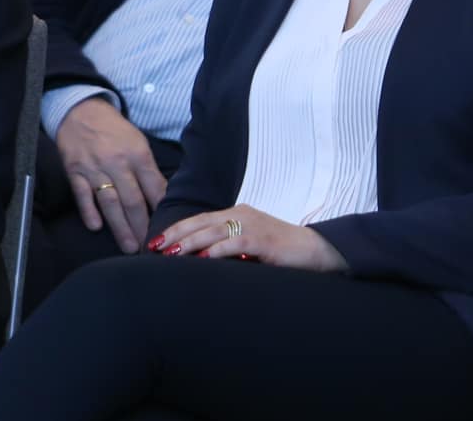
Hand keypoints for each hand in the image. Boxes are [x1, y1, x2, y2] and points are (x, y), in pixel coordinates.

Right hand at [56, 96, 167, 253]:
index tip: (168, 230)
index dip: (162, 211)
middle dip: (142, 228)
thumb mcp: (138, 143)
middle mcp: (116, 163)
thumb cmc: (114, 130)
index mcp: (137, 155)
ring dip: (120, 227)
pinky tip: (96, 227)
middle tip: (149, 249)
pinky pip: (82, 195)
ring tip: (129, 247)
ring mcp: (94, 168)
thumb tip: (162, 198)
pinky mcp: (74, 171)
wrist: (80, 110)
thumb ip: (148, 170)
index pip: (154, 189)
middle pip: (133, 201)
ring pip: (110, 203)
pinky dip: (89, 211)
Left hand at [152, 203, 347, 270]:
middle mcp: (241, 215)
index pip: (199, 220)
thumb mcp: (250, 244)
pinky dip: (216, 250)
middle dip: (176, 234)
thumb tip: (199, 258)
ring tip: (171, 252)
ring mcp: (252, 225)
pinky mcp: (263, 239)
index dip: (177, 229)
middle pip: (200, 222)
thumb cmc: (282, 251)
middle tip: (154, 246)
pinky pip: (234, 243)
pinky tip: (201, 258)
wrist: (318, 251)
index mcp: (237, 214)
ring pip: (213, 231)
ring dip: (190, 242)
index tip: (157, 241)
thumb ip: (228, 245)